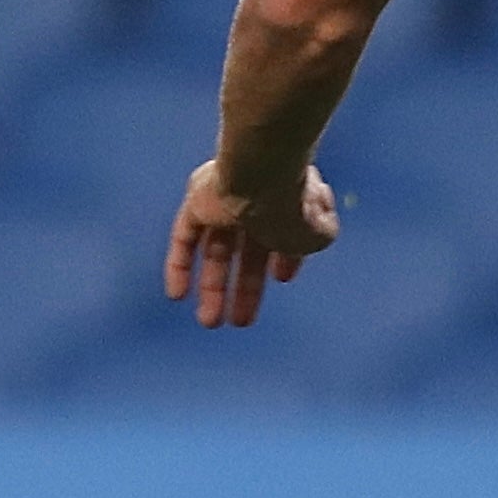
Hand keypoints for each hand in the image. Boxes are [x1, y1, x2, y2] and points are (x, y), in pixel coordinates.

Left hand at [166, 157, 338, 327]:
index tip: (282, 278)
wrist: (267, 175)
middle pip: (244, 252)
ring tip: (211, 321)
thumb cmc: (296, 205)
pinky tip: (178, 295)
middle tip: (241, 320)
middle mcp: (255, 204)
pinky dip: (180, 266)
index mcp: (288, 205)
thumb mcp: (320, 233)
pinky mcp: (198, 203)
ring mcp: (224, 204)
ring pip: (214, 250)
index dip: (284, 260)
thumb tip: (303, 243)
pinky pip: (184, 237)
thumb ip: (315, 240)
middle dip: (244, 288)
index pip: (281, 238)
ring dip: (213, 287)